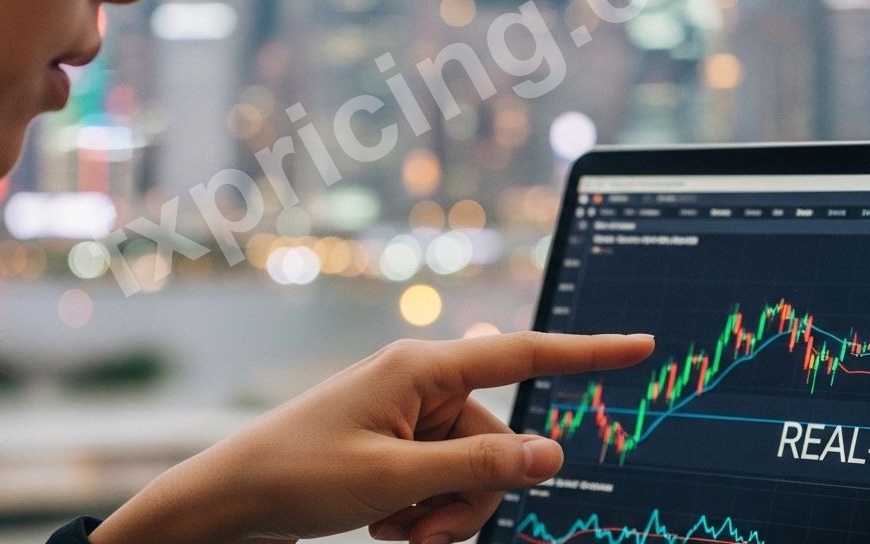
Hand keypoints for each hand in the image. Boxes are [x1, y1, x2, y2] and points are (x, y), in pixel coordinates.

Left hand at [88, 331, 653, 543]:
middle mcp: (421, 385)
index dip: (589, 353)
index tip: (642, 345)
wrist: (226, 504)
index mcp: (422, 368)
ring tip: (393, 531)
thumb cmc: (297, 475)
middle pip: (498, 441)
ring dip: (444, 512)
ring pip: (473, 470)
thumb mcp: (394, 479)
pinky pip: (442, 480)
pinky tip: (382, 526)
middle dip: (473, 495)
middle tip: (420, 530)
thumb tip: (552, 455)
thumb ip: (479, 466)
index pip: (523, 354)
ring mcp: (408, 417)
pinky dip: (423, 511)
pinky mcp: (395, 448)